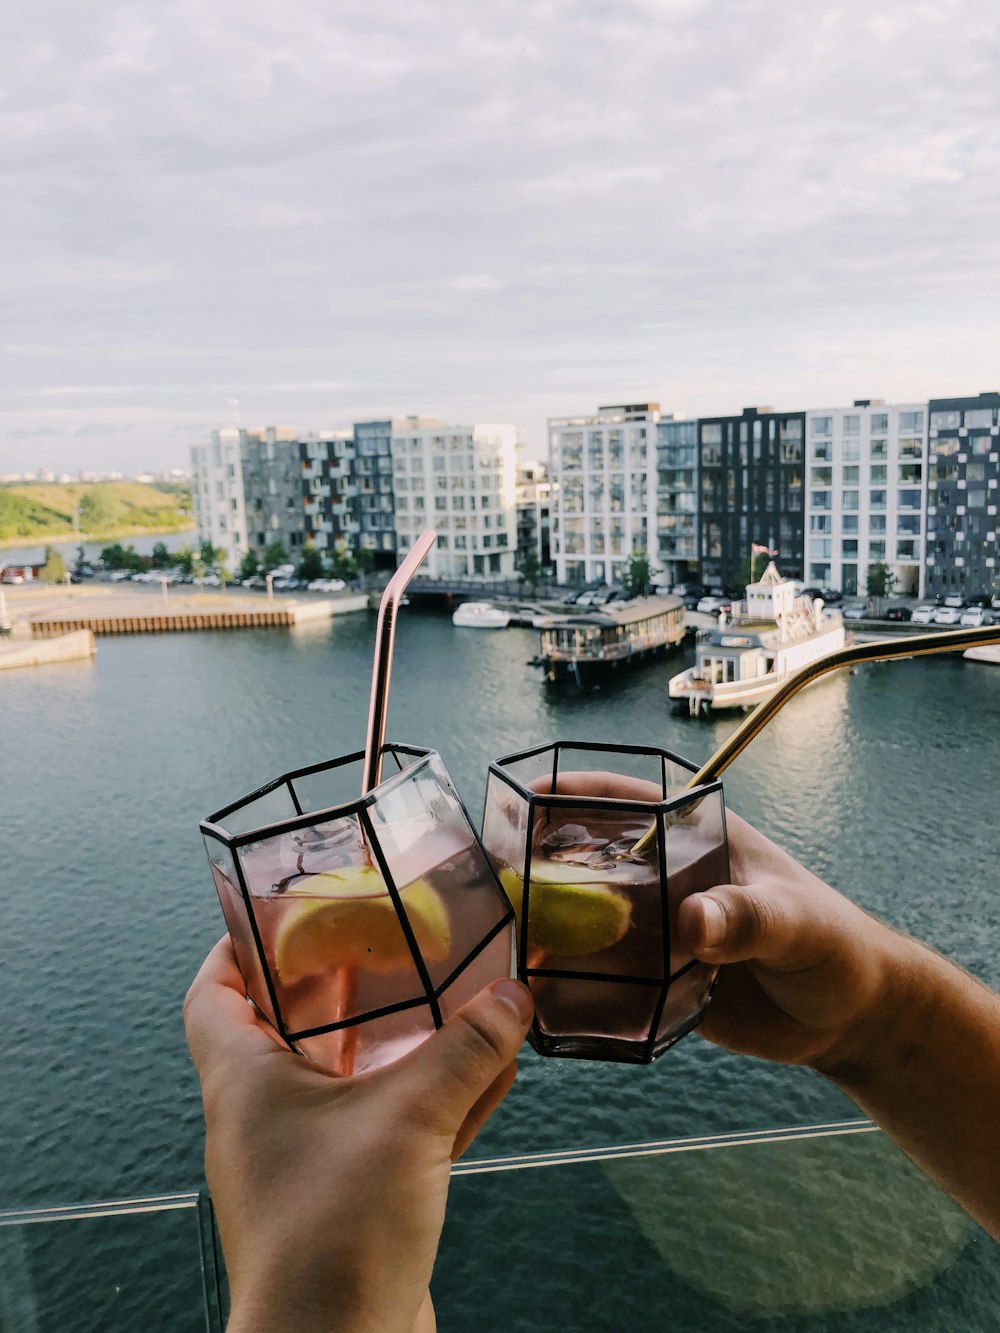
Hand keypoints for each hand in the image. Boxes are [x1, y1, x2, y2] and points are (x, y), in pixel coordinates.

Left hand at [184, 938, 532, 1332]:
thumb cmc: (333, 1238)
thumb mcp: (408, 1120)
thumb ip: (464, 1052)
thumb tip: (510, 996)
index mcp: (245, 1083)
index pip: (214, 995)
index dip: (238, 948)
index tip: (275, 912)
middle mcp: (265, 1118)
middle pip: (290, 1029)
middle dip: (340, 986)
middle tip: (385, 944)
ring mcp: (307, 1162)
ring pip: (349, 1081)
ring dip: (397, 1044)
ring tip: (446, 1001)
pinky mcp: (350, 1202)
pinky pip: (389, 1131)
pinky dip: (430, 1101)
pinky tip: (485, 1077)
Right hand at [530, 771, 905, 1075]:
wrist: (850, 1019)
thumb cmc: (836, 947)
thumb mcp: (799, 925)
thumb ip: (750, 917)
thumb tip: (694, 922)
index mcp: (701, 840)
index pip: (631, 799)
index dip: (576, 791)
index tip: (525, 793)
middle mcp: (671, 878)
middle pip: (594, 858)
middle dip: (545, 862)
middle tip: (497, 881)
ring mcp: (661, 929)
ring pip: (594, 918)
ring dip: (555, 928)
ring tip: (508, 940)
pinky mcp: (658, 979)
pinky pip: (608, 975)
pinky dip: (578, 982)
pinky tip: (545, 994)